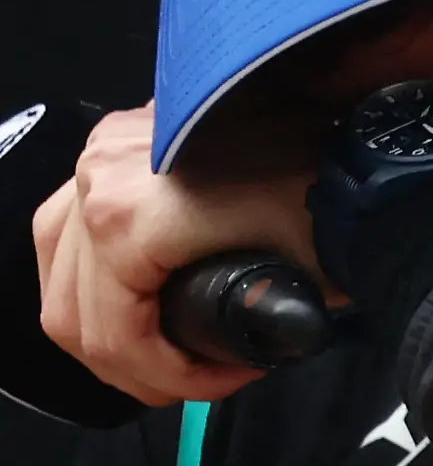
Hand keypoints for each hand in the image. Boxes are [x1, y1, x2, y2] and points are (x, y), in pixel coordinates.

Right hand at [33, 101, 345, 407]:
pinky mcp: (113, 138)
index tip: (232, 375)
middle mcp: (95, 179)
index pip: (113, 337)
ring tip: (170, 345)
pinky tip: (139, 294)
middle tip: (201, 374)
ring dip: (103, 324)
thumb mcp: (310, 259)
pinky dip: (91, 274)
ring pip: (58, 273)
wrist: (340, 85)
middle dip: (135, 365)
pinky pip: (66, 224)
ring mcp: (99, 152)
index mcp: (126, 216)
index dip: (169, 380)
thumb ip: (279, 322)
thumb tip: (268, 355)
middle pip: (72, 313)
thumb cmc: (323, 162)